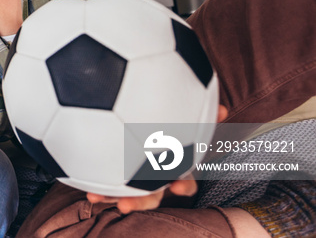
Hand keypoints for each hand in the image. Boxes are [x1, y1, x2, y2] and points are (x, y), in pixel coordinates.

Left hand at [86, 105, 228, 213]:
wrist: (132, 120)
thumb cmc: (163, 121)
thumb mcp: (181, 118)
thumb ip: (201, 116)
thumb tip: (224, 110)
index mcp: (172, 165)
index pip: (183, 181)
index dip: (182, 187)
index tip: (177, 187)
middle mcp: (155, 176)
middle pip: (153, 194)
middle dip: (142, 201)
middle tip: (127, 205)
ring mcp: (136, 180)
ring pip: (130, 195)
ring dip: (121, 200)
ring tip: (111, 203)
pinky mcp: (117, 178)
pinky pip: (109, 189)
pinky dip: (101, 193)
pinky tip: (91, 195)